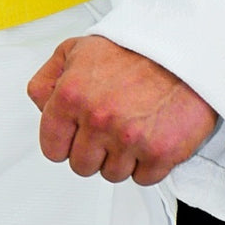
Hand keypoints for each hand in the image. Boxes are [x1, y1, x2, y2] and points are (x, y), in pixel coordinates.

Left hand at [26, 34, 216, 185]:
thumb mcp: (77, 49)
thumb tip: (40, 105)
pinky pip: (143, 178)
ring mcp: (129, 138)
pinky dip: (148, 163)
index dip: (66, 140)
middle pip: (82, 165)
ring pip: (112, 174)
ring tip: (134, 124)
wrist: (185, 45)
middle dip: (94, 149)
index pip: (52, 148)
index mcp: (71, 95)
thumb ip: (48, 79)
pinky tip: (152, 133)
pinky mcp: (160, 152)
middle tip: (112, 124)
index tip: (79, 132)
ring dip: (122, 156)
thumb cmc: (134, 47)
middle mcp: (98, 119)